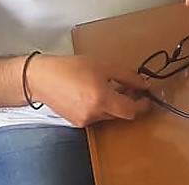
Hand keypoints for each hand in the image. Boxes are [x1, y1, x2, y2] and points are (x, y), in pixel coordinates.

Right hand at [25, 54, 149, 127]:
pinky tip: (96, 94)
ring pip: (109, 115)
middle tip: (131, 88)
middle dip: (129, 102)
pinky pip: (97, 116)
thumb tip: (143, 84)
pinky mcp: (76, 123)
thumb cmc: (71, 68)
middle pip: (121, 114)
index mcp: (101, 99)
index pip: (130, 111)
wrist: (41, 79)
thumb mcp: (104, 66)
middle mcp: (93, 114)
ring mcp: (84, 121)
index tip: (147, 97)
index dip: (142, 105)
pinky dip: (102, 107)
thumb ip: (127, 76)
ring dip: (115, 104)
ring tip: (111, 88)